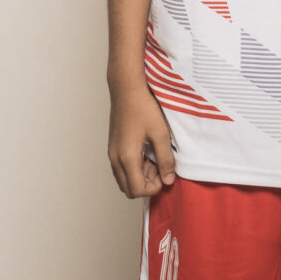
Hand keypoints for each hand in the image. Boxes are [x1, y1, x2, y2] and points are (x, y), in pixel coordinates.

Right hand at [107, 82, 176, 197]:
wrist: (127, 89)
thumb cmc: (143, 107)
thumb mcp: (160, 133)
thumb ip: (165, 159)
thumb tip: (168, 180)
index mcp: (126, 157)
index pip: (137, 190)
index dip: (154, 187)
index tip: (165, 173)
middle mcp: (115, 159)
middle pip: (128, 189)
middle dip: (146, 184)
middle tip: (160, 167)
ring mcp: (112, 153)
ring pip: (124, 179)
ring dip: (140, 176)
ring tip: (154, 158)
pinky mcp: (113, 146)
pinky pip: (121, 168)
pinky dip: (133, 168)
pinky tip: (145, 152)